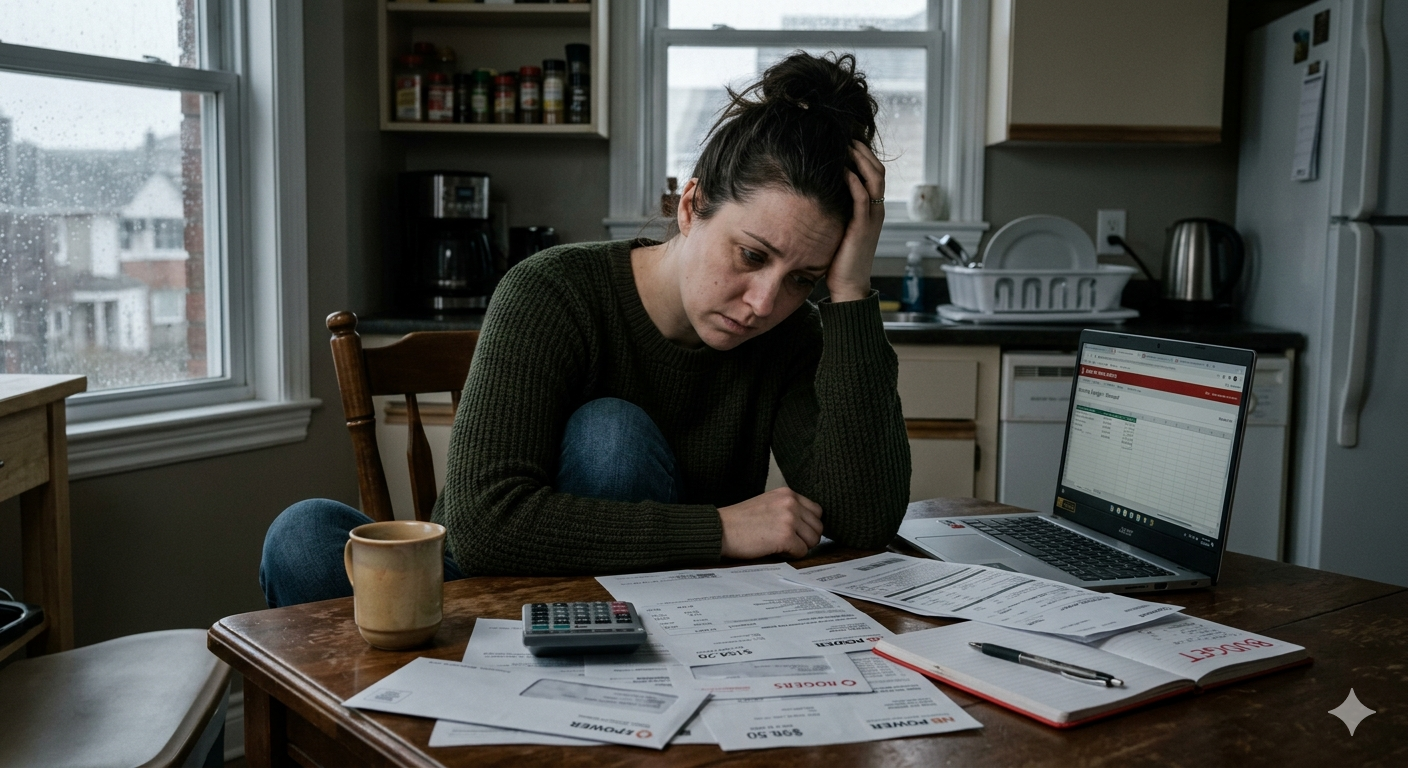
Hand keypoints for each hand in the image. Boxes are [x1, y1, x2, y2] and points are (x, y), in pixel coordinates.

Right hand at [718, 487, 823, 559]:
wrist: (721, 529)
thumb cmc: (740, 520)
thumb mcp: (768, 503)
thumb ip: (788, 508)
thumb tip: (809, 524)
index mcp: (787, 493)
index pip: (817, 511)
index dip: (808, 525)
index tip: (796, 532)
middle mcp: (791, 503)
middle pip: (818, 527)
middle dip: (806, 538)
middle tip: (789, 542)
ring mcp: (789, 519)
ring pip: (813, 540)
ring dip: (800, 547)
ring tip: (781, 546)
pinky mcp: (785, 536)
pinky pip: (802, 551)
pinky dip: (791, 555)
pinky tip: (776, 550)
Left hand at [826, 141, 886, 302]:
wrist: (849, 286)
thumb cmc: (841, 260)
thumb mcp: (840, 228)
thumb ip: (837, 210)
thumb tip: (820, 193)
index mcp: (873, 209)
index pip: (874, 173)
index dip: (864, 155)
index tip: (847, 141)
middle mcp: (877, 210)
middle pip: (878, 170)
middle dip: (863, 151)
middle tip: (847, 136)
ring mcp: (872, 218)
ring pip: (874, 179)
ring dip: (860, 160)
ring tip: (846, 145)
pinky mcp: (862, 227)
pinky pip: (862, 198)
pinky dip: (854, 181)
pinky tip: (843, 170)